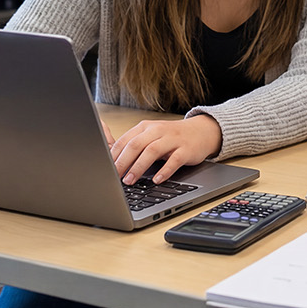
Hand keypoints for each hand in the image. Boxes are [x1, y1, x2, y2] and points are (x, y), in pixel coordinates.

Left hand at [109, 115, 223, 183]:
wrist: (201, 132)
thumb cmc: (171, 137)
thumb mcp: (150, 135)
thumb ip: (130, 143)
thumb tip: (107, 153)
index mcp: (145, 127)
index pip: (125, 140)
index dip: (114, 155)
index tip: (105, 169)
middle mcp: (157, 130)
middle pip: (136, 144)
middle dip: (123, 161)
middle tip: (114, 176)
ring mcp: (173, 139)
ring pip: (152, 151)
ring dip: (139, 167)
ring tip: (130, 180)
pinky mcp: (186, 149)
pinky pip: (174, 160)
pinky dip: (165, 170)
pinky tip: (157, 180)